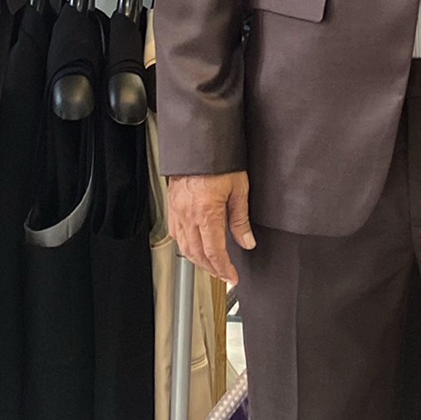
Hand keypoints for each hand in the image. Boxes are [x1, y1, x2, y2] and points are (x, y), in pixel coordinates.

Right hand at [167, 171, 255, 287]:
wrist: (199, 142)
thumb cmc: (220, 160)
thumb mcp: (239, 189)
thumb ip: (241, 219)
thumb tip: (247, 242)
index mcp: (207, 212)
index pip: (215, 252)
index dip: (224, 269)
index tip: (232, 277)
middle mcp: (189, 214)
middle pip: (198, 254)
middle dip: (212, 269)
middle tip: (223, 275)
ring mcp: (178, 211)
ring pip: (184, 246)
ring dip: (198, 261)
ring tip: (211, 266)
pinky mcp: (172, 205)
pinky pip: (175, 233)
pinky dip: (185, 246)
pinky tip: (193, 248)